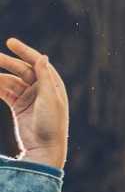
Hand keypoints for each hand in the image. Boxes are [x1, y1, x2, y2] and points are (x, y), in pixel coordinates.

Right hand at [0, 38, 69, 169]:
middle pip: (21, 70)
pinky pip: (5, 92)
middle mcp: (41, 88)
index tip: (9, 42)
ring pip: (10, 81)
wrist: (45, 149)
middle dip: (6, 62)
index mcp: (52, 84)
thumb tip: (42, 57)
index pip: (37, 62)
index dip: (24, 51)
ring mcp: (29, 97)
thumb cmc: (52, 124)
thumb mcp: (50, 99)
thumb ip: (44, 77)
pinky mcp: (19, 106)